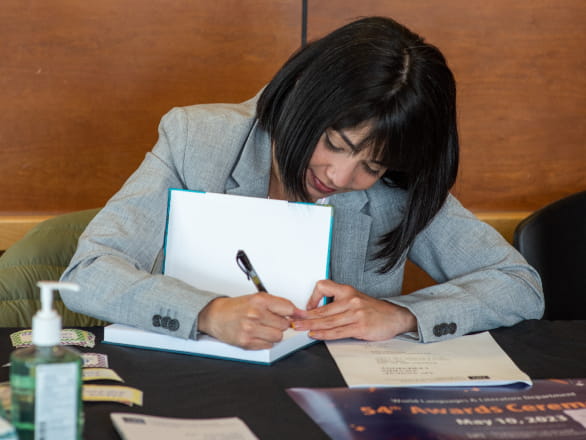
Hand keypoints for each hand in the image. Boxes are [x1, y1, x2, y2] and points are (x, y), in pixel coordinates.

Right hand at [197, 292, 302, 349]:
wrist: (216, 316)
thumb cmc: (236, 307)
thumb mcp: (257, 298)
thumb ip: (277, 304)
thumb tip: (297, 313)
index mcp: (259, 301)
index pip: (288, 308)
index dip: (293, 313)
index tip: (295, 316)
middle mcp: (255, 314)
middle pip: (285, 325)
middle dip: (281, 324)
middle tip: (271, 321)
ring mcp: (250, 329)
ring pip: (278, 337)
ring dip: (274, 334)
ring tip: (265, 328)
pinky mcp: (246, 342)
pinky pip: (268, 345)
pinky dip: (266, 341)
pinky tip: (258, 334)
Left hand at [291, 279, 416, 340]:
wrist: (395, 317)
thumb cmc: (373, 310)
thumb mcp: (356, 299)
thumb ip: (338, 303)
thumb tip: (317, 313)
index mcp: (348, 290)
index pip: (323, 286)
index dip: (312, 297)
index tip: (306, 307)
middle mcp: (351, 300)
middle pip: (322, 309)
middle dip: (305, 316)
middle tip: (292, 320)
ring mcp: (356, 314)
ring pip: (327, 321)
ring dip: (310, 325)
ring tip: (299, 328)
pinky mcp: (360, 327)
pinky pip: (338, 332)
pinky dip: (324, 334)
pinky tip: (315, 334)